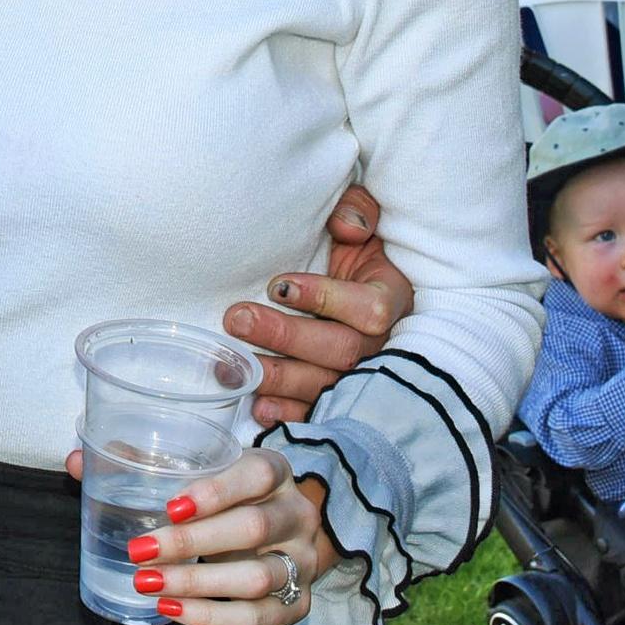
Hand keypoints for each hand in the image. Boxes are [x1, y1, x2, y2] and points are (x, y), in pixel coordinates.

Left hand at [117, 451, 334, 624]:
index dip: (215, 491)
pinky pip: (258, 617)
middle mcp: (296, 514)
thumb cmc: (229, 496)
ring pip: (257, 577)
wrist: (285, 532)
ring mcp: (302, 561)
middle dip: (192, 543)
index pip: (255, 475)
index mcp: (274, 470)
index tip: (169, 507)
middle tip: (140, 552)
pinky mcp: (298, 602)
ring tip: (148, 585)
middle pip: (253, 528)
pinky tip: (173, 610)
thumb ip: (141, 463)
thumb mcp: (200, 471)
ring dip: (197, 583)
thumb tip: (76, 461)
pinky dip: (212, 617)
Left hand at [224, 185, 411, 424]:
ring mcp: (364, 373)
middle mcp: (382, 342)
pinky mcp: (342, 395)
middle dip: (285, 336)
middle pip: (341, 350)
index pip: (371, 308)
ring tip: (232, 364)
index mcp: (392, 295)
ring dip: (277, 378)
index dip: (325, 298)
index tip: (277, 285)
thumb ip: (357, 210)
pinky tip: (257, 406)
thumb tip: (347, 227)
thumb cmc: (355, 251)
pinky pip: (319, 412)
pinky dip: (288, 413)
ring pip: (326, 386)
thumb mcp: (361, 221)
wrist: (356, 283)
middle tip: (236, 319)